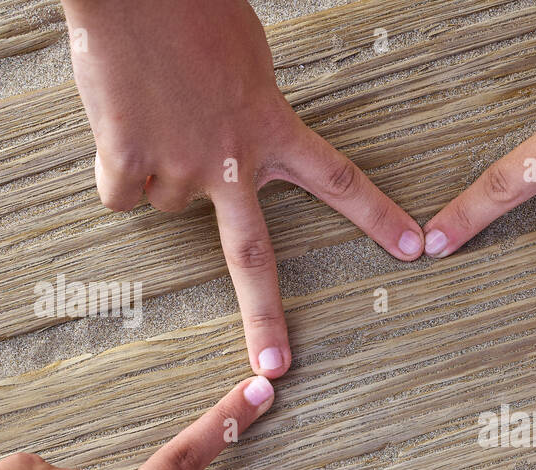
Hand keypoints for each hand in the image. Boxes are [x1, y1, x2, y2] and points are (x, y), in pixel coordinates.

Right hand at [62, 0, 424, 377]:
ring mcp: (180, 169)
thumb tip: (239, 146)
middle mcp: (232, 162)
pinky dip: (119, 170)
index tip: (415, 248)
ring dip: (163, 171)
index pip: (341, 180)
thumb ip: (254, 117)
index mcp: (273, 129)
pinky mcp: (127, 163)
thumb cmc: (195, 10)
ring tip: (159, 115)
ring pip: (169, 202)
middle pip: (252, 260)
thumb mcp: (249, 66)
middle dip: (263, 319)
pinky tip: (122, 127)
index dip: (379, 216)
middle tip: (276, 367)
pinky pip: (121, 194)